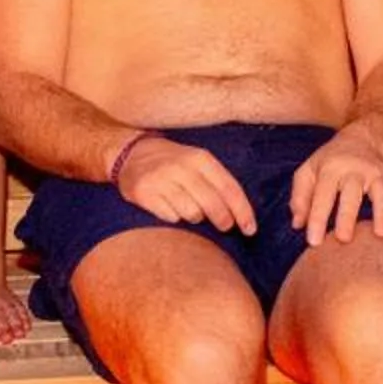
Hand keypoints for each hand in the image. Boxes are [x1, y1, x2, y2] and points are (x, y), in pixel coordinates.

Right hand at [115, 134, 256, 233]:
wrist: (132, 153)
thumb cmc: (174, 163)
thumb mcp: (198, 162)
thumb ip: (217, 183)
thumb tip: (239, 216)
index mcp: (201, 158)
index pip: (229, 189)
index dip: (243, 212)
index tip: (250, 230)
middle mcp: (182, 167)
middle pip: (213, 205)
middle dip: (223, 221)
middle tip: (224, 227)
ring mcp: (162, 180)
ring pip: (192, 214)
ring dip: (195, 217)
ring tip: (189, 208)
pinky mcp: (144, 193)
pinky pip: (170, 217)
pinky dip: (174, 217)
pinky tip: (170, 207)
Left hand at [288, 128, 382, 245]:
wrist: (362, 140)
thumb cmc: (329, 162)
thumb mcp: (308, 171)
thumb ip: (300, 197)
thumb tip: (298, 224)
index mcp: (331, 169)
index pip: (322, 194)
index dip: (317, 218)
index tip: (314, 242)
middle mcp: (356, 170)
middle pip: (352, 194)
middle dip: (348, 216)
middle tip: (344, 240)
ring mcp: (377, 175)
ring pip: (381, 194)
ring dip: (382, 214)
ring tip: (381, 235)